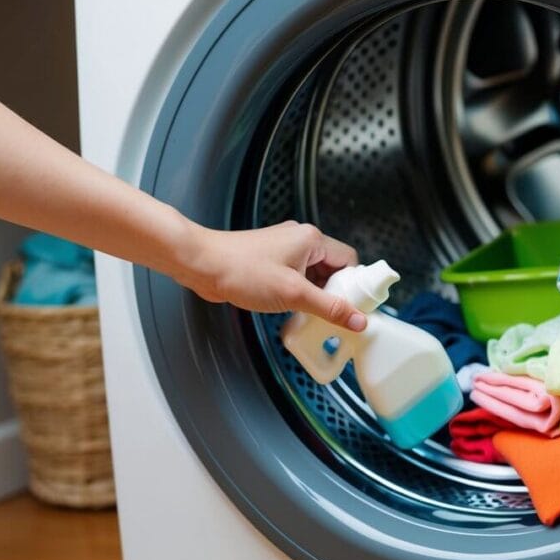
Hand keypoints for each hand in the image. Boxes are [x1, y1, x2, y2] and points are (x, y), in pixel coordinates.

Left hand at [174, 220, 366, 330]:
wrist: (201, 264)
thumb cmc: (241, 270)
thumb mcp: (293, 294)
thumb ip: (329, 308)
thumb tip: (358, 319)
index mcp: (311, 240)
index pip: (349, 260)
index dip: (353, 285)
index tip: (353, 306)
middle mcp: (300, 240)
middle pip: (333, 268)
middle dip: (333, 292)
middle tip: (330, 314)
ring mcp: (283, 249)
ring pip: (313, 274)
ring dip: (314, 294)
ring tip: (308, 313)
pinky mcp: (270, 260)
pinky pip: (295, 276)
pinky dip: (298, 292)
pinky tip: (291, 308)